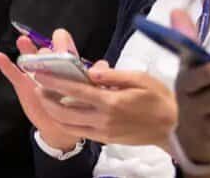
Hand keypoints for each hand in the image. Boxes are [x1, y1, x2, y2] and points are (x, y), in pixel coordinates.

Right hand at [0, 29, 87, 151]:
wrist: (63, 126)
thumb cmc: (77, 102)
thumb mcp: (89, 90)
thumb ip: (96, 77)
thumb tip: (103, 65)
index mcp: (65, 62)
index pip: (62, 42)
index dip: (62, 41)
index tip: (61, 46)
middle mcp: (49, 64)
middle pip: (45, 50)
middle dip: (46, 51)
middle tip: (46, 55)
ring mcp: (35, 74)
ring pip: (29, 58)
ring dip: (26, 49)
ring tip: (23, 42)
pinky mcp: (24, 85)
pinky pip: (14, 74)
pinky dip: (7, 66)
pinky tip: (1, 58)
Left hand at [11, 28, 178, 148]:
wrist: (173, 127)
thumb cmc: (158, 98)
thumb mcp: (139, 78)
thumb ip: (113, 75)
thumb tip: (91, 70)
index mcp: (111, 101)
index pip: (75, 90)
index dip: (54, 81)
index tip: (39, 73)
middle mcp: (103, 119)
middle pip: (64, 110)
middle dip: (46, 97)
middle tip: (37, 86)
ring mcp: (103, 131)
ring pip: (68, 124)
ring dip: (52, 111)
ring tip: (44, 98)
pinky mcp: (106, 139)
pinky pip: (80, 132)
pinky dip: (66, 122)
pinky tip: (61, 113)